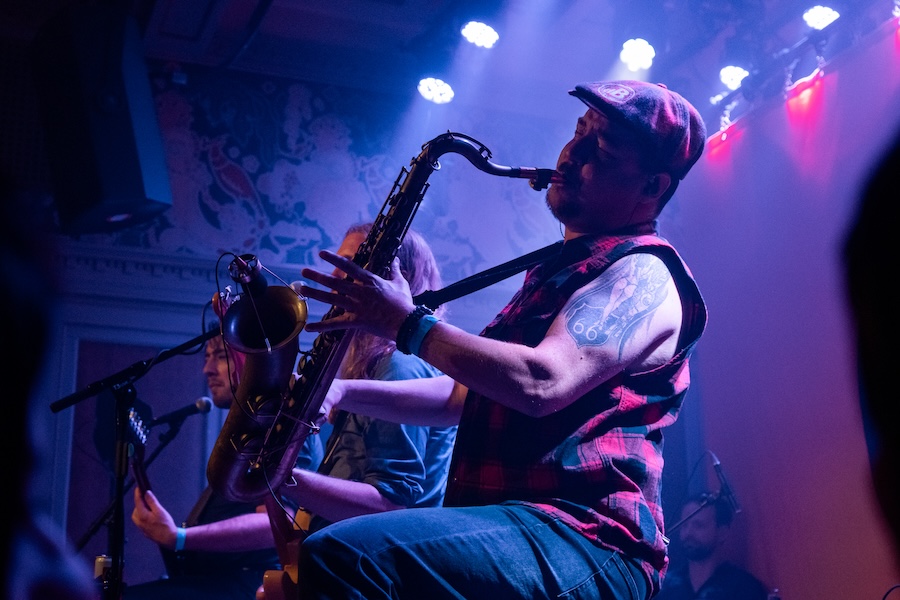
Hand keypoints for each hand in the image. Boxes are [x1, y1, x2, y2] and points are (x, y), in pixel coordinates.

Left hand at [131, 488, 178, 548]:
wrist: (168, 538)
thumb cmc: (165, 525)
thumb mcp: (160, 510)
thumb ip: (152, 501)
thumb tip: (146, 493)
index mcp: (142, 515)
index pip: (137, 501)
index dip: (138, 493)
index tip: (138, 488)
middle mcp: (139, 521)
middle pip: (137, 508)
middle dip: (141, 502)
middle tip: (148, 498)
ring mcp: (140, 526)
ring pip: (138, 514)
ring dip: (142, 508)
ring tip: (151, 507)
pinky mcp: (143, 529)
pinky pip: (140, 519)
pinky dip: (144, 514)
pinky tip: (152, 515)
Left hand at [299, 252, 413, 341]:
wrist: (406, 323)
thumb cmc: (404, 302)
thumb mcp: (400, 283)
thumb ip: (394, 270)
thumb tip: (396, 259)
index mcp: (370, 281)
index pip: (349, 267)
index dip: (334, 259)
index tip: (321, 253)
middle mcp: (360, 292)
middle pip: (335, 283)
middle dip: (318, 276)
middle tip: (303, 271)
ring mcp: (357, 307)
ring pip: (332, 299)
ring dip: (315, 294)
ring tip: (302, 289)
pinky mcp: (356, 321)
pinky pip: (336, 324)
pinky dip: (322, 326)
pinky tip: (308, 327)